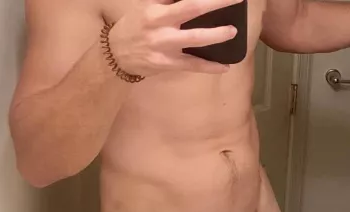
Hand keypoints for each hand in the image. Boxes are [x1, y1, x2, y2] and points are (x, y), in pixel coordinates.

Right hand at [108, 0, 242, 75]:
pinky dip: (210, 67)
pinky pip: (193, 66)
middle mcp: (161, 26)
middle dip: (216, 3)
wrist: (116, 53)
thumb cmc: (135, 25)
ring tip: (233, 32)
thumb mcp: (147, 6)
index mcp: (157, 9)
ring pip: (196, 40)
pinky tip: (225, 66)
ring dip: (216, 36)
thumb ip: (167, 0)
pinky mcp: (168, 64)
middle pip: (192, 10)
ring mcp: (165, 46)